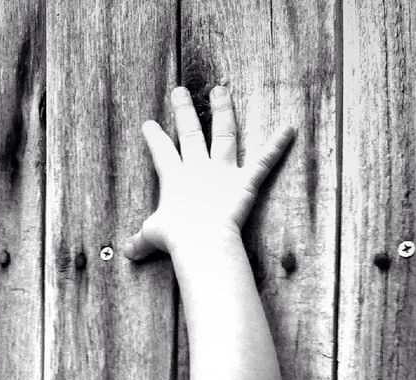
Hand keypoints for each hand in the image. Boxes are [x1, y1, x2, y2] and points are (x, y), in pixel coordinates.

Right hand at [120, 85, 294, 259]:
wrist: (201, 241)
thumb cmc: (175, 238)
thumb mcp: (152, 237)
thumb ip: (141, 241)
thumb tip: (127, 252)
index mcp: (174, 178)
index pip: (161, 152)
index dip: (154, 137)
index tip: (149, 123)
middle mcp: (197, 168)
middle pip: (190, 133)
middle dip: (183, 111)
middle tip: (180, 91)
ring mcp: (222, 172)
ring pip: (223, 135)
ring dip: (222, 112)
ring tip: (220, 91)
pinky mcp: (244, 182)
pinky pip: (263, 161)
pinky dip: (277, 146)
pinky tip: (289, 129)